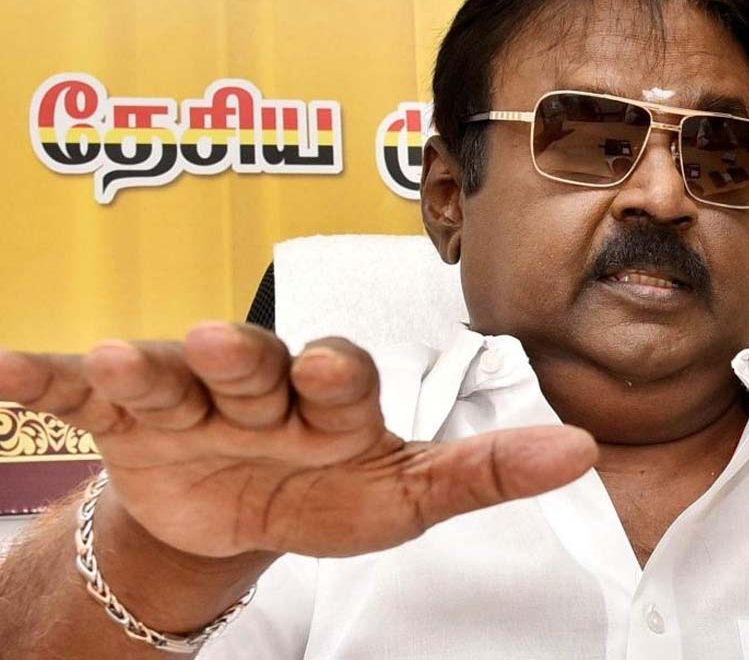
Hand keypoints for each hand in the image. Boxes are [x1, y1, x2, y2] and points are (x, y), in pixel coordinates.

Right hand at [0, 323, 597, 559]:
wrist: (241, 507)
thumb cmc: (332, 490)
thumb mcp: (407, 493)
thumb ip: (487, 472)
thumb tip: (585, 453)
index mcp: (332, 403)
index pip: (340, 379)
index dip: (336, 376)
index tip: (337, 372)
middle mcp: (262, 385)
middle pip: (253, 368)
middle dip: (241, 360)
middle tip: (229, 346)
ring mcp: (190, 395)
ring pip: (171, 373)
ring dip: (147, 366)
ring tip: (118, 360)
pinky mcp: (125, 412)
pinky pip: (83, 391)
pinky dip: (47, 380)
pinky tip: (9, 372)